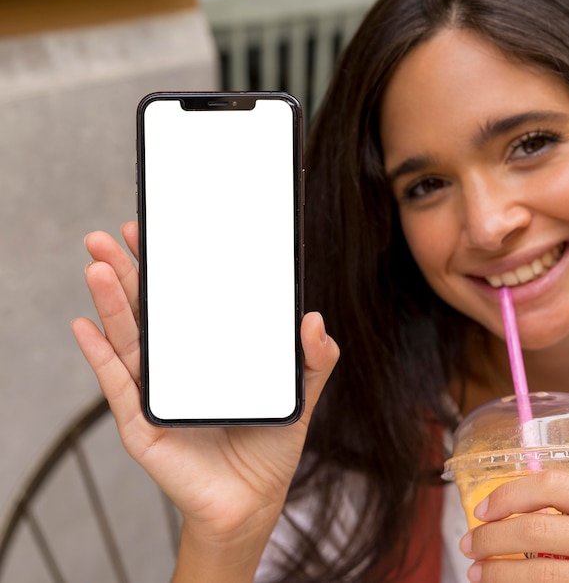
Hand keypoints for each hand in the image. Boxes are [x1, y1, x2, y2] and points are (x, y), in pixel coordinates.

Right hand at [71, 222, 339, 578]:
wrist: (252, 501)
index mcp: (206, 352)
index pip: (181, 302)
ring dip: (109, 302)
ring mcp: (154, 391)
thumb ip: (315, 358)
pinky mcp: (140, 422)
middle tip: (106, 238)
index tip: (153, 235)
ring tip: (97, 267)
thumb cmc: (270, 444)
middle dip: (125, 272)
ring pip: (127, 338)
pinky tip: (84, 325)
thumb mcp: (299, 394)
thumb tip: (314, 319)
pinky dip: (98, 355)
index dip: (165, 268)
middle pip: (146, 311)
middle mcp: (176, 365)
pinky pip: (116, 384)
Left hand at [460, 470, 568, 581]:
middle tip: (467, 545)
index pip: (549, 486)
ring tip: (477, 573)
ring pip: (543, 572)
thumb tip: (511, 504)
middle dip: (491, 539)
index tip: (481, 511)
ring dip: (499, 573)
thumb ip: (564, 502)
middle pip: (536, 530)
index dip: (508, 496)